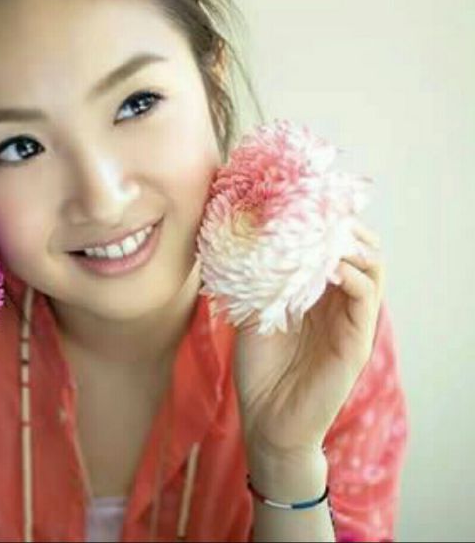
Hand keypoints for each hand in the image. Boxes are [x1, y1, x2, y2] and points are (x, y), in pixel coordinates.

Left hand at [233, 221, 384, 463]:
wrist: (267, 419)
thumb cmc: (260, 367)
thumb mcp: (254, 313)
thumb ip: (260, 281)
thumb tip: (248, 239)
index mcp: (316, 293)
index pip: (333, 246)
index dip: (323, 222)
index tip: (302, 201)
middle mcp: (338, 302)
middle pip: (358, 248)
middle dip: (341, 226)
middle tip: (319, 211)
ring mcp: (351, 320)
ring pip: (370, 266)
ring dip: (349, 245)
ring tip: (325, 234)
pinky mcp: (357, 342)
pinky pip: (366, 298)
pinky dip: (353, 276)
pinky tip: (330, 268)